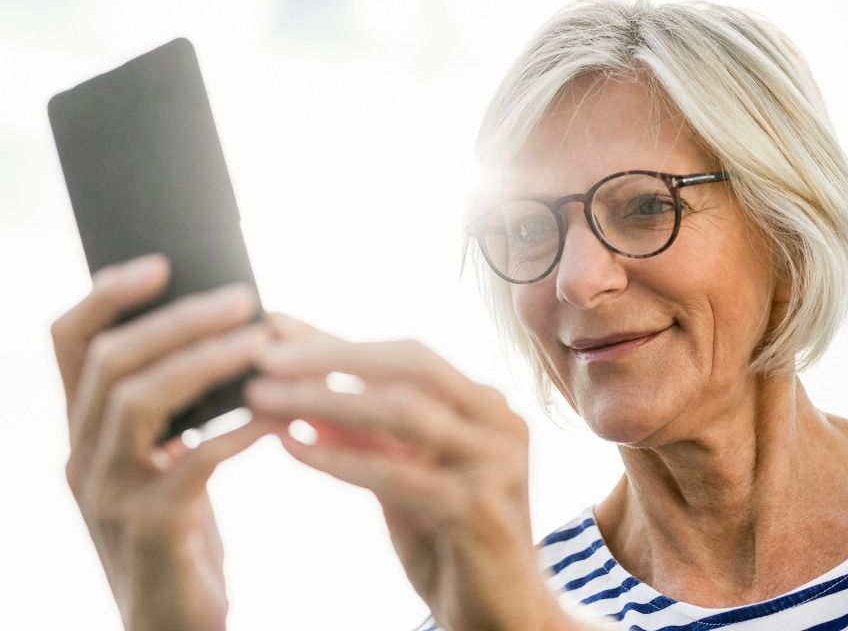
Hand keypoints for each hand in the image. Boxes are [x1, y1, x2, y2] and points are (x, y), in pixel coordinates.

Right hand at [50, 253, 276, 630]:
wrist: (174, 626)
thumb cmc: (182, 532)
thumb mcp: (162, 464)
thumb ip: (171, 411)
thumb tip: (221, 332)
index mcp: (82, 433)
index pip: (67, 344)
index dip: (105, 295)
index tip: (160, 263)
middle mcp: (80, 458)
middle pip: (109, 362)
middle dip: (178, 321)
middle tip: (243, 299)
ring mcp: (108, 496)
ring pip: (137, 402)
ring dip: (206, 363)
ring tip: (264, 343)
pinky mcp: (150, 530)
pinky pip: (187, 464)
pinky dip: (235, 431)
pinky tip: (275, 416)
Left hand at [245, 314, 564, 630]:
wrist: (503, 619)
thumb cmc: (452, 546)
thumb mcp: (403, 481)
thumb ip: (366, 437)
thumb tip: (303, 396)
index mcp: (486, 407)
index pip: (408, 355)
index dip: (339, 340)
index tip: (274, 327)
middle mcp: (501, 423)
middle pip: (412, 365)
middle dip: (332, 355)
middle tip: (261, 352)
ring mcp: (497, 465)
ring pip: (405, 412)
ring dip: (325, 399)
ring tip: (262, 397)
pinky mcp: (481, 510)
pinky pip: (399, 474)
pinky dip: (340, 458)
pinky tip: (293, 448)